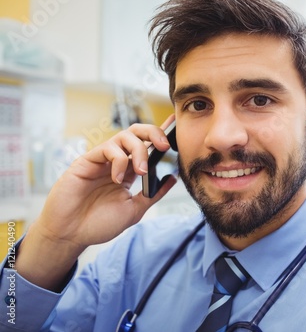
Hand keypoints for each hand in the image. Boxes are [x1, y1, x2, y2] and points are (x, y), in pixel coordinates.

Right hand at [16, 116, 175, 289]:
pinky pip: (107, 148)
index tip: (176, 128)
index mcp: (128, 171)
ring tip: (141, 171)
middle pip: (136, 133)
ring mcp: (101, 160)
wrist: (71, 235)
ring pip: (124, 136)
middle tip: (165, 145)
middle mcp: (116, 162)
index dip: (161, 135)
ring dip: (138, 150)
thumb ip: (153, 194)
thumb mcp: (134, 210)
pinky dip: (118, 160)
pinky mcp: (86, 161)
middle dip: (153, 132)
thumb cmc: (98, 224)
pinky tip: (117, 179)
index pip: (147, 146)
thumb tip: (173, 178)